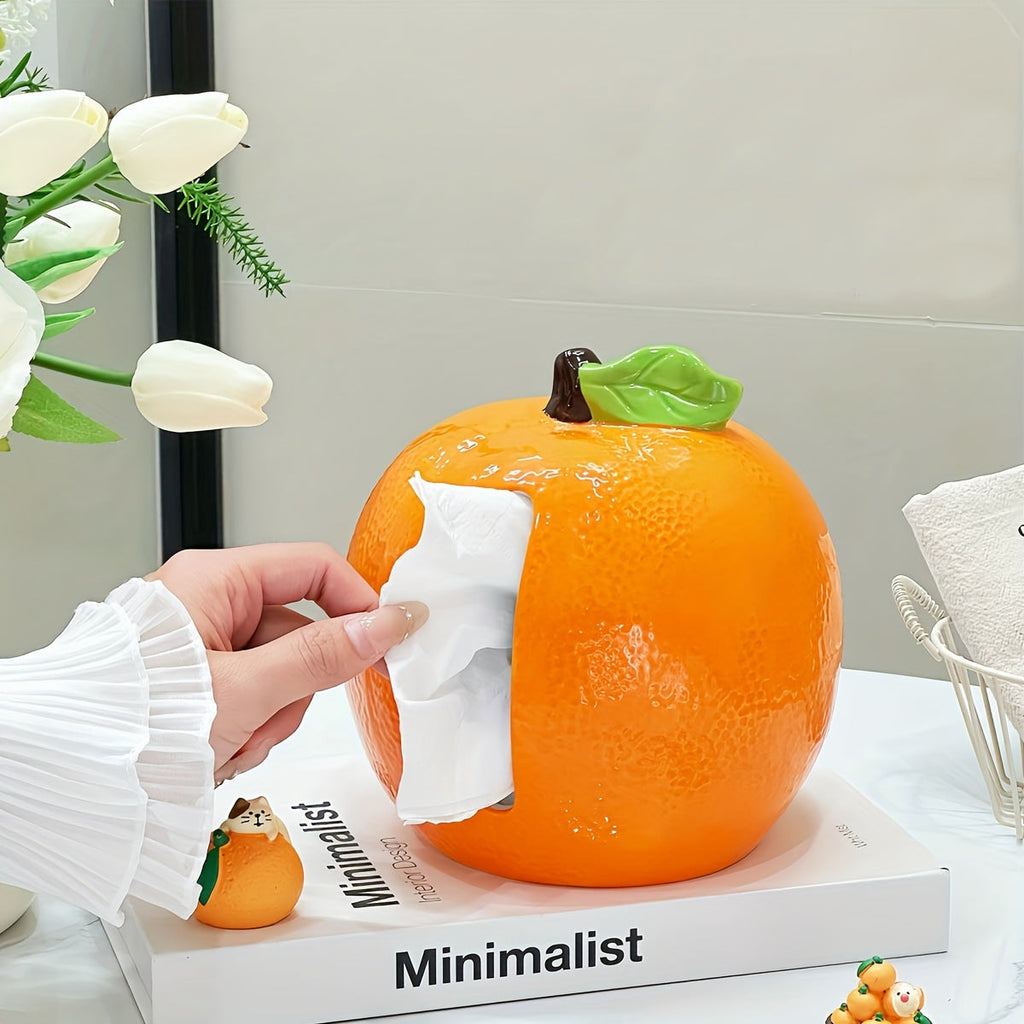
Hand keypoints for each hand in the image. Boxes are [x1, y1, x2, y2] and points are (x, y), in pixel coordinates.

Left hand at [147, 543, 427, 782]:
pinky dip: (250, 729)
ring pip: (282, 673)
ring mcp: (206, 645)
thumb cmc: (137, 719)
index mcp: (215, 580)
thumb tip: (385, 625)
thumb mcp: (246, 688)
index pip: (313, 567)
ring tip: (231, 742)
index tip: (385, 638)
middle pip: (299, 631)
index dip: (356, 601)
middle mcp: (210, 604)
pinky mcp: (202, 681)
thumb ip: (322, 656)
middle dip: (294, 688)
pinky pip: (257, 696)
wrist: (76, 774)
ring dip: (270, 717)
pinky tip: (220, 748)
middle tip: (268, 718)